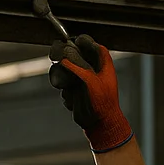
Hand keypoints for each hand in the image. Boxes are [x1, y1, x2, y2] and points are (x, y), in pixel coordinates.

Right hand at [49, 35, 132, 153]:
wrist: (100, 123)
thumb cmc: (103, 102)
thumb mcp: (89, 80)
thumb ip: (75, 65)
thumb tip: (62, 53)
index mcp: (100, 59)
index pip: (84, 41)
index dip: (74, 43)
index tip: (66, 48)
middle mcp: (90, 65)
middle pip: (68, 52)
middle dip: (63, 62)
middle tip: (60, 65)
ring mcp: (80, 76)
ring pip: (61, 68)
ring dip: (63, 79)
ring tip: (69, 88)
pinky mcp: (73, 87)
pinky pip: (62, 83)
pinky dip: (65, 91)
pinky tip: (73, 99)